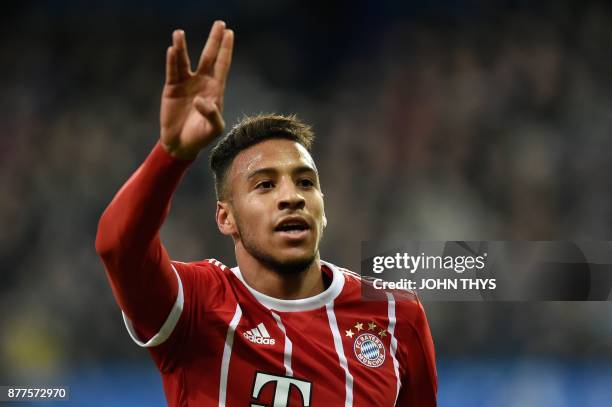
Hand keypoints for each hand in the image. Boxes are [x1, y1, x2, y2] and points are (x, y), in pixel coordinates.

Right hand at [160, 21, 233, 158]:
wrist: (181, 144)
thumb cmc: (201, 137)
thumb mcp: (213, 129)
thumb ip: (213, 115)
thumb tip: (200, 100)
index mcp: (215, 89)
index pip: (222, 65)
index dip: (226, 49)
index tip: (230, 32)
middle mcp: (202, 82)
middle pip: (208, 56)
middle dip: (214, 40)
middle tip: (219, 23)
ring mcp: (186, 83)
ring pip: (185, 61)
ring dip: (183, 47)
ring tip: (179, 33)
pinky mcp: (171, 88)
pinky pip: (172, 71)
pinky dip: (172, 61)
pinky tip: (172, 49)